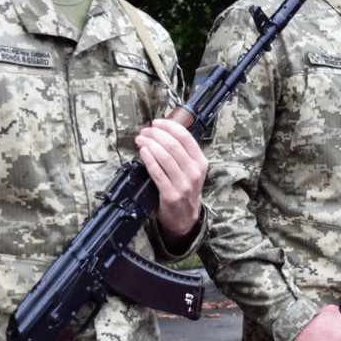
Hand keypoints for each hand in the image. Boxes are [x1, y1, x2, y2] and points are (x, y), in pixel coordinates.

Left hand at [137, 118, 207, 243]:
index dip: (169, 126)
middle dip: (155, 134)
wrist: (184, 217)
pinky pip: (157, 173)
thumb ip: (183, 154)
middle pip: (173, 145)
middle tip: (144, 132)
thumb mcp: (192, 170)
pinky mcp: (170, 194)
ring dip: (149, 144)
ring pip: (165, 157)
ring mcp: (183, 184)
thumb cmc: (185, 190)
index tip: (156, 122)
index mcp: (200, 162)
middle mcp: (194, 172)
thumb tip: (163, 132)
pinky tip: (142, 152)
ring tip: (140, 140)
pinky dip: (148, 160)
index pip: (186, 137)